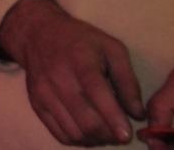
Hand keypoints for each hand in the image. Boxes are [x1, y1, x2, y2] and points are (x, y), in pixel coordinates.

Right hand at [0, 0, 144, 145]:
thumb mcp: (111, 49)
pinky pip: (60, 134)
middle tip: (121, 134)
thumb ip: (127, 81)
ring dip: (95, 140)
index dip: (114, 119)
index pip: (97, 94)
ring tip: (106, 132)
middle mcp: (60, 79)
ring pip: (74, 132)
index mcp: (81, 61)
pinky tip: (89, 132)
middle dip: (108, 135)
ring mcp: (45, 94)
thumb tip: (137, 114)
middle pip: (86, 120)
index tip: (127, 135)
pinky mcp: (36, 105)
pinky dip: (79, 140)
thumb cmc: (81, 40)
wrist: (38, 34)